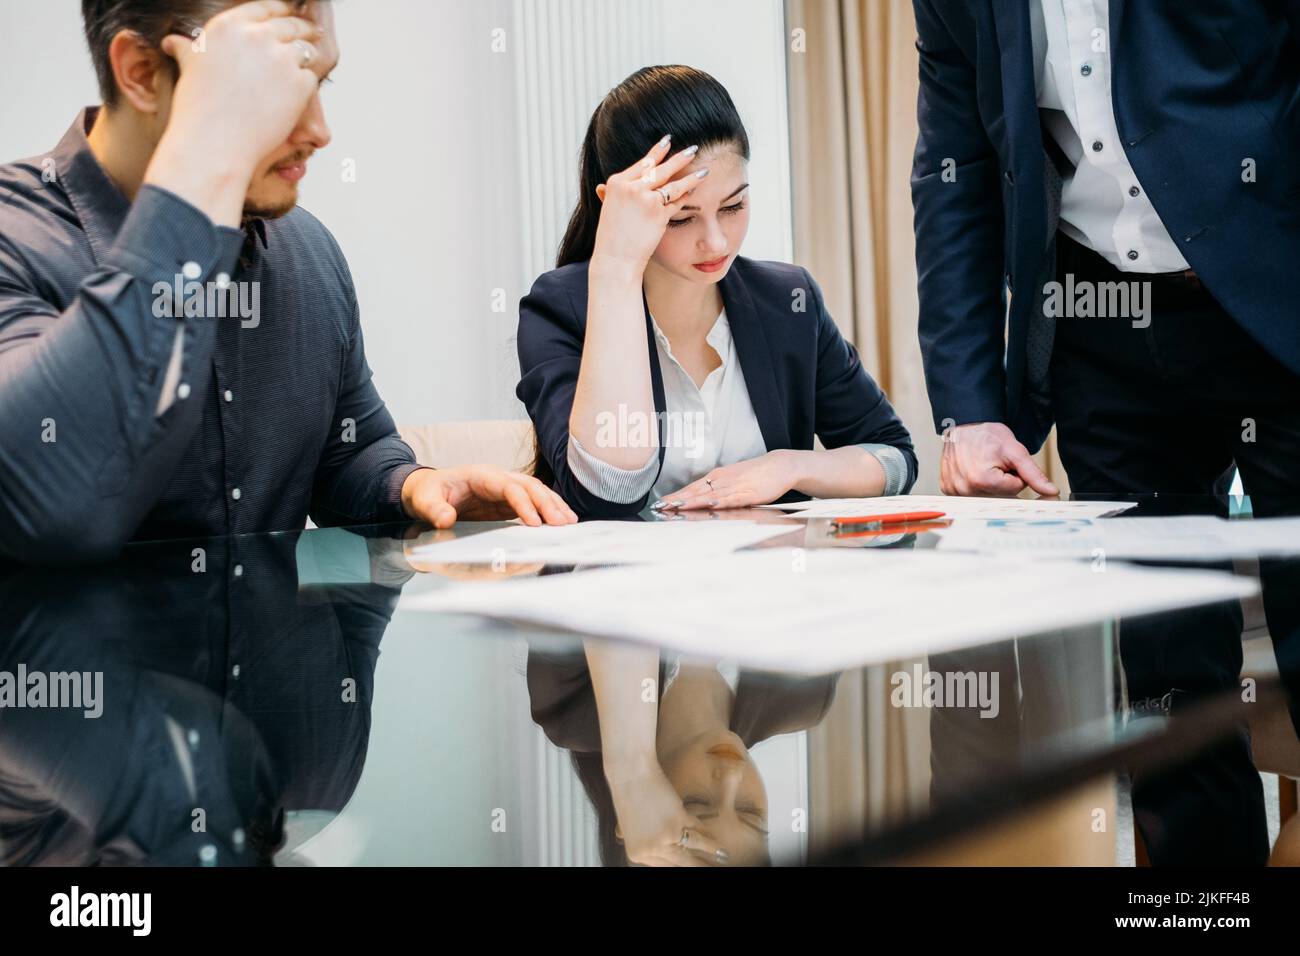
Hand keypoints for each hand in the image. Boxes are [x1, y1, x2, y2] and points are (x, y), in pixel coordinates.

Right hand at [148, 1, 322, 220]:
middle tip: (312, 32)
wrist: (214, 143)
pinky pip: (312, 77)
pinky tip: (299, 93)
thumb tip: (174, 41)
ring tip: (309, 60)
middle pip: (292, 24)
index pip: (266, 7)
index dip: (281, 10)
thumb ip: (190, 49)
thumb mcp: (188, 67)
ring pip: (306, 49)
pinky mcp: (300, 83)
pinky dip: (307, 84)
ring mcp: (281, 59)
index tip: (289, 14)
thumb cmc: (198, 110)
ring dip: (308, 55)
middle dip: (302, 29)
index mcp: (229, 25)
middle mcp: (257, 36)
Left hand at [400, 466, 577, 527]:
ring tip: (570, 523)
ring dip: (554, 506)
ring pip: (536, 492)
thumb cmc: (427, 493)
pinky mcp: (508, 500)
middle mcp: (498, 478)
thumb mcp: (424, 501)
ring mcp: (505, 488)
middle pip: (529, 486)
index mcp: (481, 476)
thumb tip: (446, 519)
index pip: (509, 487)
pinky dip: (548, 510)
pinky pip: (533, 502)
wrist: (428, 490)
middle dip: (547, 504)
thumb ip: (434, 509)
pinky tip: (561, 521)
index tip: (534, 523)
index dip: (523, 503)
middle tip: (562, 524)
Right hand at [590, 135, 708, 273]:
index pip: (642, 163)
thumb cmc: (611, 238)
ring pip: (673, 184)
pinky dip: (686, 198)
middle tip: (693, 149)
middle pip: (660, 169)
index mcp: (616, 183)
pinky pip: (677, 203)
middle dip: (679, 158)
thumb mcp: (606, 210)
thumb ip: (609, 196)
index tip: (667, 141)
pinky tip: (695, 193)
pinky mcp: (659, 214)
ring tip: (704, 172)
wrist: (615, 259)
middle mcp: (631, 188)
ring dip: (691, 177)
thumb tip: (601, 188)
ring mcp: (646, 200)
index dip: (657, 152)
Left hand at [606, 760, 728, 866]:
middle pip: (683, 863)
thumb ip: (646, 842)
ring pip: (696, 848)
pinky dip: (709, 833)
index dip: (683, 867)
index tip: (694, 867)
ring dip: (713, 852)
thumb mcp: (630, 827)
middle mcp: (652, 849)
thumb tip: (659, 851)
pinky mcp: (678, 820)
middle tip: (710, 868)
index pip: (666, 867)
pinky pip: (698, 829)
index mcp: (637, 854)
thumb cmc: (628, 796)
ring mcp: (666, 836)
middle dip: (700, 866)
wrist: (630, 774)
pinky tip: (717, 838)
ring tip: (723, 857)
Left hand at [655, 450, 801, 510]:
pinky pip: (730, 499)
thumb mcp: (733, 480)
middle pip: (695, 492)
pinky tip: (708, 505)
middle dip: (677, 500)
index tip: (660, 502)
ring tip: (676, 507)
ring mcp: (734, 487)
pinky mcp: (747, 493)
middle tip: (660, 507)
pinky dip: (718, 502)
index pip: (692, 488)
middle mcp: (721, 480)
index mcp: (717, 477)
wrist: (780, 465)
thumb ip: (718, 489)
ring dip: (692, 502)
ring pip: (709, 495)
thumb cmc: (756, 474)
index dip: (676, 495)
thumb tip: (702, 499)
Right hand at [940, 422, 1058, 496]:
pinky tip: (972, 470)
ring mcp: (954, 490)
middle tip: (995, 463)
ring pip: (987, 496)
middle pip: (1001, 496)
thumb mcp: (1015, 451)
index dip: (1016, 475)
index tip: (1006, 462)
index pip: (1016, 489)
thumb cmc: (987, 434)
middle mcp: (965, 489)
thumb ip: (1034, 474)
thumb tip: (1051, 492)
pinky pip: (971, 494)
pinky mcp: (947, 488)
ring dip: (990, 484)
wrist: (964, 424)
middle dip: (1003, 482)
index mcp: (982, 481)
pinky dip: (975, 485)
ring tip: (983, 466)